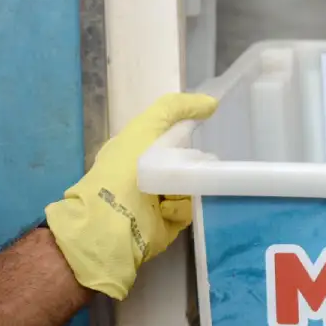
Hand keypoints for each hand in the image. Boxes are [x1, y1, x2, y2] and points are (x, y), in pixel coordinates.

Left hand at [44, 93, 217, 299]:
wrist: (113, 223)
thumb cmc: (124, 171)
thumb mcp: (145, 127)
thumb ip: (175, 108)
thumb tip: (212, 103)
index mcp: (142, 148)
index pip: (176, 132)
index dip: (192, 128)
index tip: (211, 125)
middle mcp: (153, 170)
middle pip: (193, 157)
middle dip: (196, 158)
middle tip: (195, 160)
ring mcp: (164, 195)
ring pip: (197, 182)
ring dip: (187, 185)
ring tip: (172, 189)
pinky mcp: (173, 218)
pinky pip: (193, 206)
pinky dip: (180, 207)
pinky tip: (164, 209)